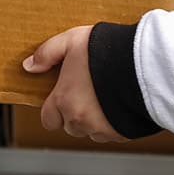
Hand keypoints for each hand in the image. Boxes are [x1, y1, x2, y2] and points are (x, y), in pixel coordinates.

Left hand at [23, 25, 124, 141]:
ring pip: (91, 131)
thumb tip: (29, 66)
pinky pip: (112, 133)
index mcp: (64, 100)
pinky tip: (119, 102)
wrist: (144, 64)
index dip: (54, 107)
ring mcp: (102, 129)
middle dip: (75, 112)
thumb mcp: (72, 40)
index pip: (48, 118)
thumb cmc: (107, 51)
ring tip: (105, 95)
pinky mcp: (122, 133)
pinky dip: (113, 123)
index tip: (64, 95)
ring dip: (94, 119)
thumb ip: (47, 53)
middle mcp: (80, 120)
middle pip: (70, 126)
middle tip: (88, 91)